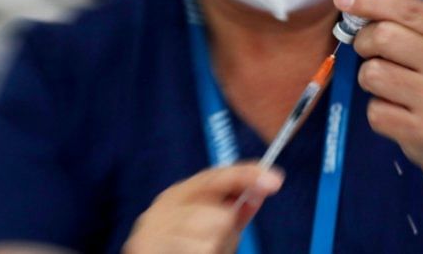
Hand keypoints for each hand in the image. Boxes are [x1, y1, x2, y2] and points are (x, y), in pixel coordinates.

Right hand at [123, 164, 283, 253]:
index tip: (275, 181)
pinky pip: (199, 253)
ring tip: (196, 250)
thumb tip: (261, 190)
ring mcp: (153, 229)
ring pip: (210, 241)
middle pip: (220, 216)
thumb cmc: (184, 248)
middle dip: (226, 233)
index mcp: (180, 193)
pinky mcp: (147, 247)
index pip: (217, 176)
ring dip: (212, 250)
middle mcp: (164, 206)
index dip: (248, 175)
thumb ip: (234, 210)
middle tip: (214, 241)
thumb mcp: (212, 227)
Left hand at [334, 0, 422, 178]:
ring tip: (390, 87)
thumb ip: (401, 17)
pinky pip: (375, 111)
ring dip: (370, 79)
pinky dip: (378, 111)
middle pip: (382, 37)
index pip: (407, 8)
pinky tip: (398, 113)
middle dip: (364, 42)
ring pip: (372, 74)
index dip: (369, 1)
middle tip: (372, 53)